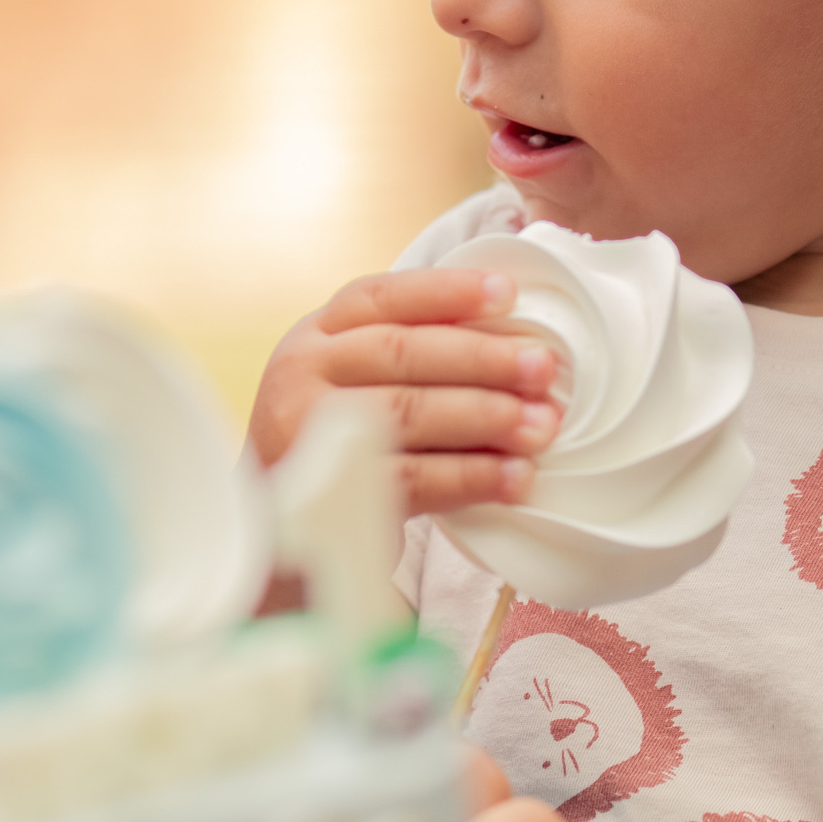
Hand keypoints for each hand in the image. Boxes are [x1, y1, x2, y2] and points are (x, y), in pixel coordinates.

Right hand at [249, 268, 561, 514]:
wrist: (279, 529)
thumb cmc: (338, 443)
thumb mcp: (357, 382)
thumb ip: (415, 354)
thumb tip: (519, 344)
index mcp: (317, 334)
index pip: (384, 296)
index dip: (449, 292)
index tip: (509, 293)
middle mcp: (304, 372)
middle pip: (402, 352)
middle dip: (483, 357)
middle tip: (543, 368)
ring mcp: (309, 432)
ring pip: (406, 411)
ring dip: (484, 416)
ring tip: (541, 426)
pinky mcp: (329, 493)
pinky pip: (412, 477)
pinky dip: (471, 476)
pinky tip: (514, 478)